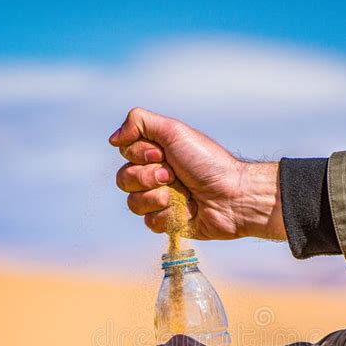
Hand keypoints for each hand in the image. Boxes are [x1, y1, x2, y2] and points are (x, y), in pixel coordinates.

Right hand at [109, 107, 285, 240]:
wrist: (233, 196)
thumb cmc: (209, 163)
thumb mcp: (175, 132)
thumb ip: (140, 123)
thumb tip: (112, 139)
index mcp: (156, 154)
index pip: (126, 154)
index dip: (141, 155)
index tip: (164, 155)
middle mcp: (155, 176)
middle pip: (123, 179)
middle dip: (148, 177)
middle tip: (174, 176)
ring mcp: (161, 201)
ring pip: (133, 204)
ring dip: (157, 198)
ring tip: (182, 195)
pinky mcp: (168, 223)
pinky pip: (150, 222)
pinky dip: (168, 216)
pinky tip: (187, 212)